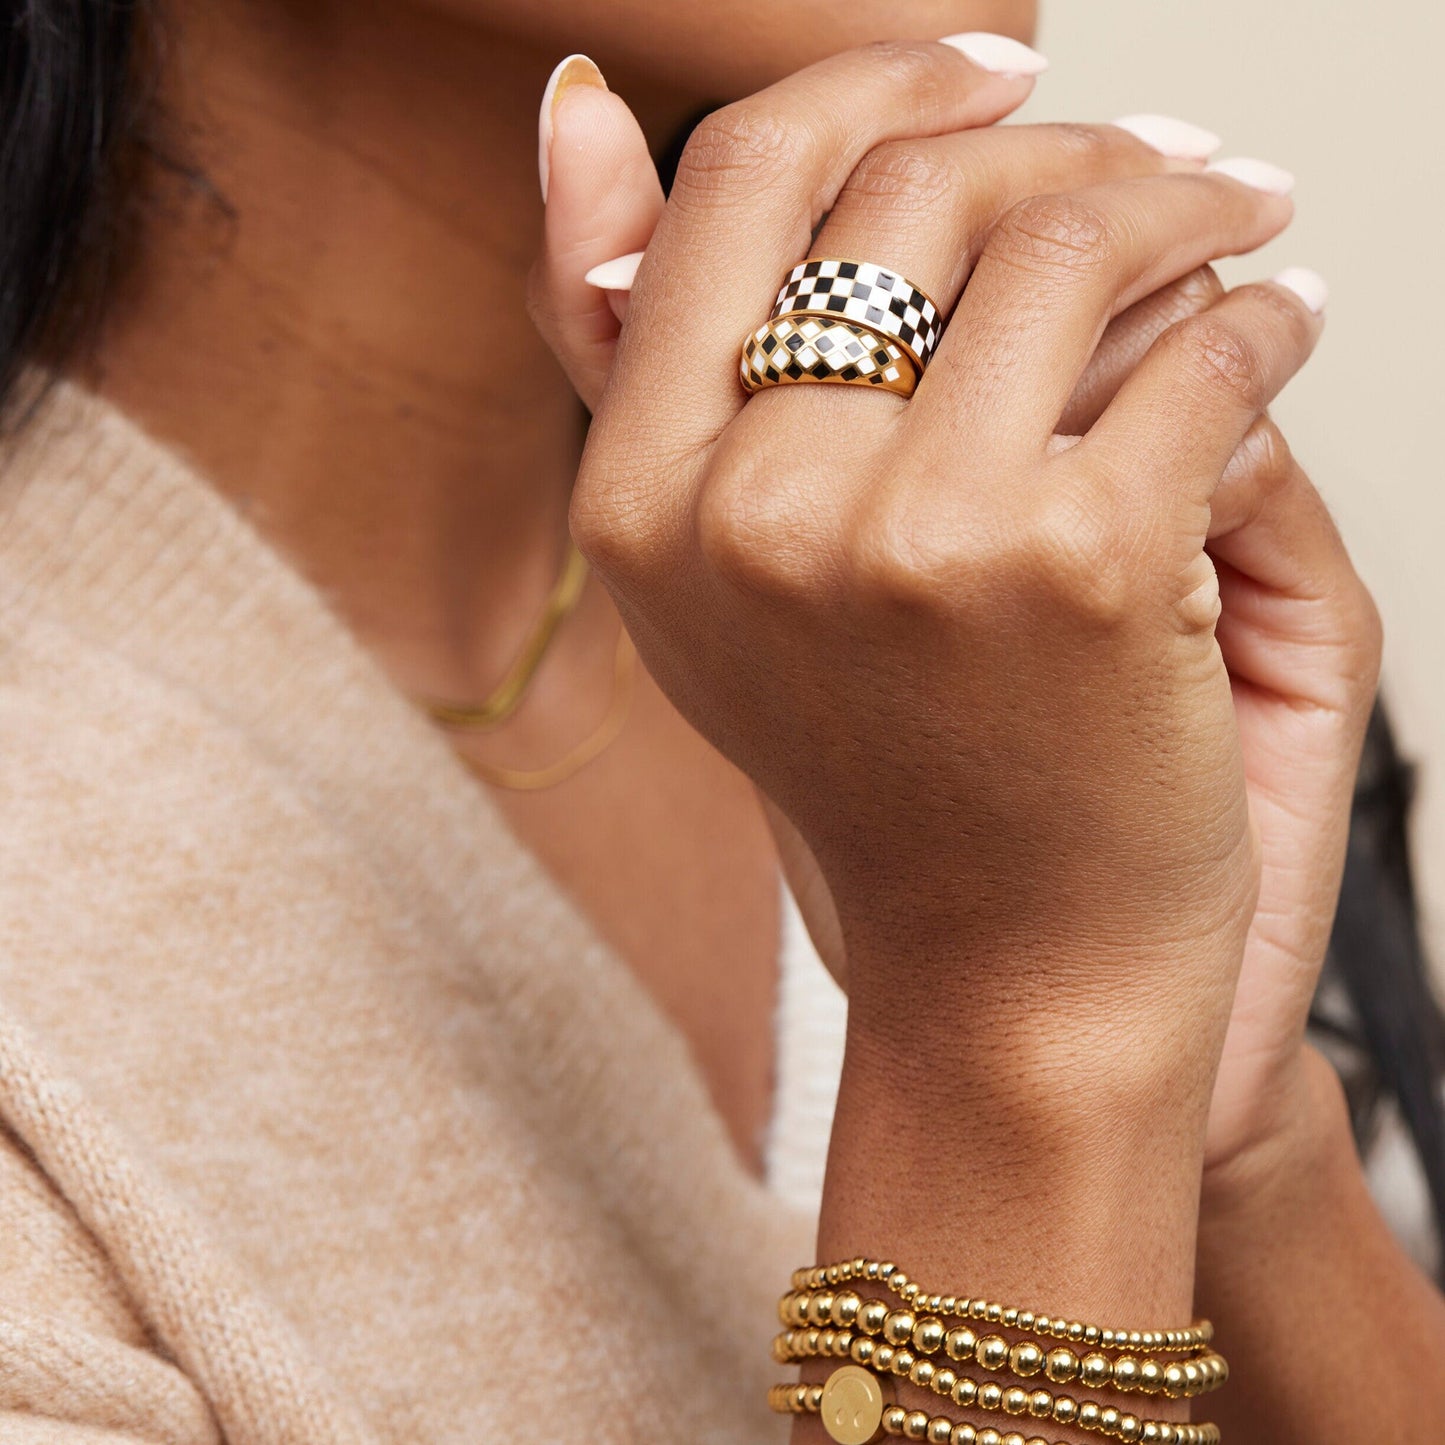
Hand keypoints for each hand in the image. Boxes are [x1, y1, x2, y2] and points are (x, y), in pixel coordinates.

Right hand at [533, 63, 1382, 1187]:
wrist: (1009, 974)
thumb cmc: (893, 769)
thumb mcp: (724, 573)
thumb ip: (644, 354)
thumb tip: (570, 114)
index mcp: (642, 503)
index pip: (744, 180)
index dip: (880, 83)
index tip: (1002, 73)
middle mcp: (749, 514)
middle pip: (919, 185)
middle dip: (1068, 145)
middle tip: (1165, 168)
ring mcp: (909, 543)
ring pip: (1072, 239)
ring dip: (1192, 206)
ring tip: (1246, 227)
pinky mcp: (1080, 573)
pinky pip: (1203, 351)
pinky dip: (1267, 325)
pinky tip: (1278, 340)